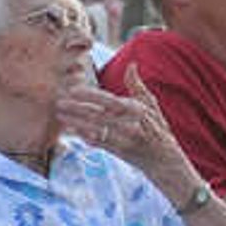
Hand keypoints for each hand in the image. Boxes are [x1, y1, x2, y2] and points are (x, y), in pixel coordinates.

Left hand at [59, 79, 193, 192]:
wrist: (166, 161)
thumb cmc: (158, 129)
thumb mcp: (152, 105)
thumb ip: (138, 85)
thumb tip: (131, 64)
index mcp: (137, 110)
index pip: (109, 101)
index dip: (90, 96)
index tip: (73, 90)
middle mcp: (131, 125)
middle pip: (98, 116)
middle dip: (77, 109)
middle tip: (59, 103)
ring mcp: (125, 141)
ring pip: (95, 130)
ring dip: (76, 123)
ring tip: (61, 116)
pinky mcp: (120, 153)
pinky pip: (99, 144)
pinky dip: (84, 137)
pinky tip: (72, 131)